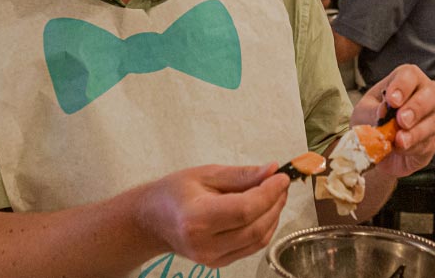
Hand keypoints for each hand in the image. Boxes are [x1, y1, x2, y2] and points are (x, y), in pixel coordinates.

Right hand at [134, 164, 288, 267]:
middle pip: (256, 227)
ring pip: (259, 239)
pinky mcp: (218, 263)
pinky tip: (264, 209)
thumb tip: (273, 170)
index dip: (269, 193)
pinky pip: (252, 246)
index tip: (282, 176)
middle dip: (276, 202)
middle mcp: (203, 244)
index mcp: (196, 219)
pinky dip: (265, 227)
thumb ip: (242, 175)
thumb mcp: (206, 174)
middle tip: (281, 183)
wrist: (153, 221)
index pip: (245, 210)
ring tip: (274, 193)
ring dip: (274, 214)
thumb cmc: (175, 193)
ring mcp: (211, 258)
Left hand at [353, 65, 434, 177]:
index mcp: (404, 82)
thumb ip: (372, 111)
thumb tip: (383, 110)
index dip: (403, 86)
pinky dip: (413, 147)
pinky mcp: (431, 141)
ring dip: (416, 131)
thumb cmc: (370, 122)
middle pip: (433, 93)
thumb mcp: (363, 113)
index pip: (410, 75)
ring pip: (433, 120)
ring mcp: (431, 118)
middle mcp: (423, 96)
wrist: (372, 150)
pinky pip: (428, 142)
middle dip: (417, 107)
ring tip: (399, 140)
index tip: (392, 100)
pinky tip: (400, 149)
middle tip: (402, 120)